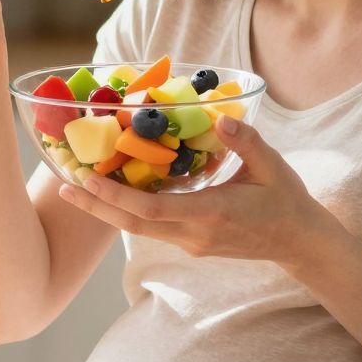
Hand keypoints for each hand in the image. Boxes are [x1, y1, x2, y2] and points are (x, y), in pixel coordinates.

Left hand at [54, 117, 337, 263]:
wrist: (299, 241)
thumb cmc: (286, 199)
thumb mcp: (272, 165)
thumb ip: (245, 142)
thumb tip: (220, 118)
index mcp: (211, 214)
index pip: (152, 209)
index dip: (116, 196)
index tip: (88, 181)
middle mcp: (195, 234)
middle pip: (133, 224)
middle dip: (95, 206)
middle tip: (62, 185)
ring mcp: (191, 243)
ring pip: (139, 228)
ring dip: (107, 209)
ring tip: (77, 187)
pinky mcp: (192, 244)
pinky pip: (153, 227)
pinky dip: (129, 210)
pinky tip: (114, 191)